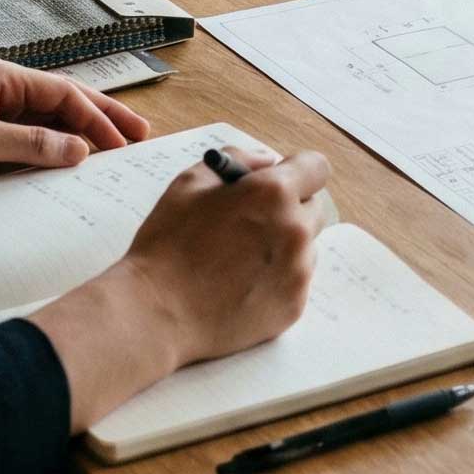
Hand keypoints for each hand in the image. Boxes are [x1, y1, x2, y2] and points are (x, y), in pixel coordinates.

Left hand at [0, 57, 149, 196]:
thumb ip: (30, 144)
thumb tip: (79, 150)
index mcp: (2, 76)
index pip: (64, 94)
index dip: (98, 118)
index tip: (124, 143)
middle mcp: (0, 88)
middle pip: (63, 100)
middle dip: (102, 117)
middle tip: (140, 135)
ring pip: (47, 119)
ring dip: (80, 134)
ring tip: (113, 150)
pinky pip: (26, 139)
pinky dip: (51, 149)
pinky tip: (67, 163)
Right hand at [37, 142, 329, 430]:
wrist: (156, 313)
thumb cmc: (168, 245)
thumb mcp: (191, 182)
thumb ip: (236, 159)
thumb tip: (266, 161)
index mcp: (274, 193)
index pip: (316, 168)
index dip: (296, 170)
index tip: (279, 180)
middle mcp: (296, 230)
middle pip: (314, 208)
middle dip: (290, 208)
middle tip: (252, 221)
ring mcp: (298, 272)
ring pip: (305, 248)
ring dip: (284, 246)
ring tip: (239, 259)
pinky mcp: (293, 306)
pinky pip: (295, 282)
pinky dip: (276, 280)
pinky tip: (240, 285)